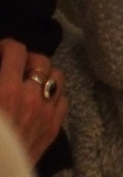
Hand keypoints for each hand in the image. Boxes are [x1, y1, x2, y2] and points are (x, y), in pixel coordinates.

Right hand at [0, 39, 67, 163]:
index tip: (1, 50)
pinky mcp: (54, 130)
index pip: (16, 52)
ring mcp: (47, 114)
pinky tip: (40, 101)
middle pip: (42, 61)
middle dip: (28, 59)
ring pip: (58, 78)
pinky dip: (53, 96)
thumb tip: (1, 72)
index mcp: (6, 92)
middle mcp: (31, 98)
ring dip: (45, 75)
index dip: (8, 46)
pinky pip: (63, 101)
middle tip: (15, 65)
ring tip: (31, 81)